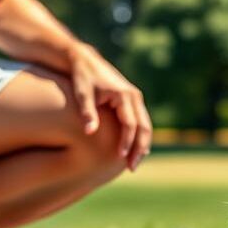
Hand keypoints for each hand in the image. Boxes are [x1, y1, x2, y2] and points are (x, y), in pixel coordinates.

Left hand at [68, 43, 151, 170]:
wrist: (84, 59)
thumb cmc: (81, 78)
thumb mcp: (82, 94)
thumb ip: (87, 113)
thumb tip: (89, 132)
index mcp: (123, 95)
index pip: (130, 124)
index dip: (126, 142)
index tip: (119, 157)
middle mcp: (134, 96)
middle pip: (144, 127)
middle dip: (139, 148)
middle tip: (132, 167)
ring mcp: (135, 97)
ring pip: (145, 125)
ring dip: (142, 145)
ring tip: (133, 163)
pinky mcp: (132, 100)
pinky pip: (140, 121)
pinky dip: (139, 137)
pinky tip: (133, 151)